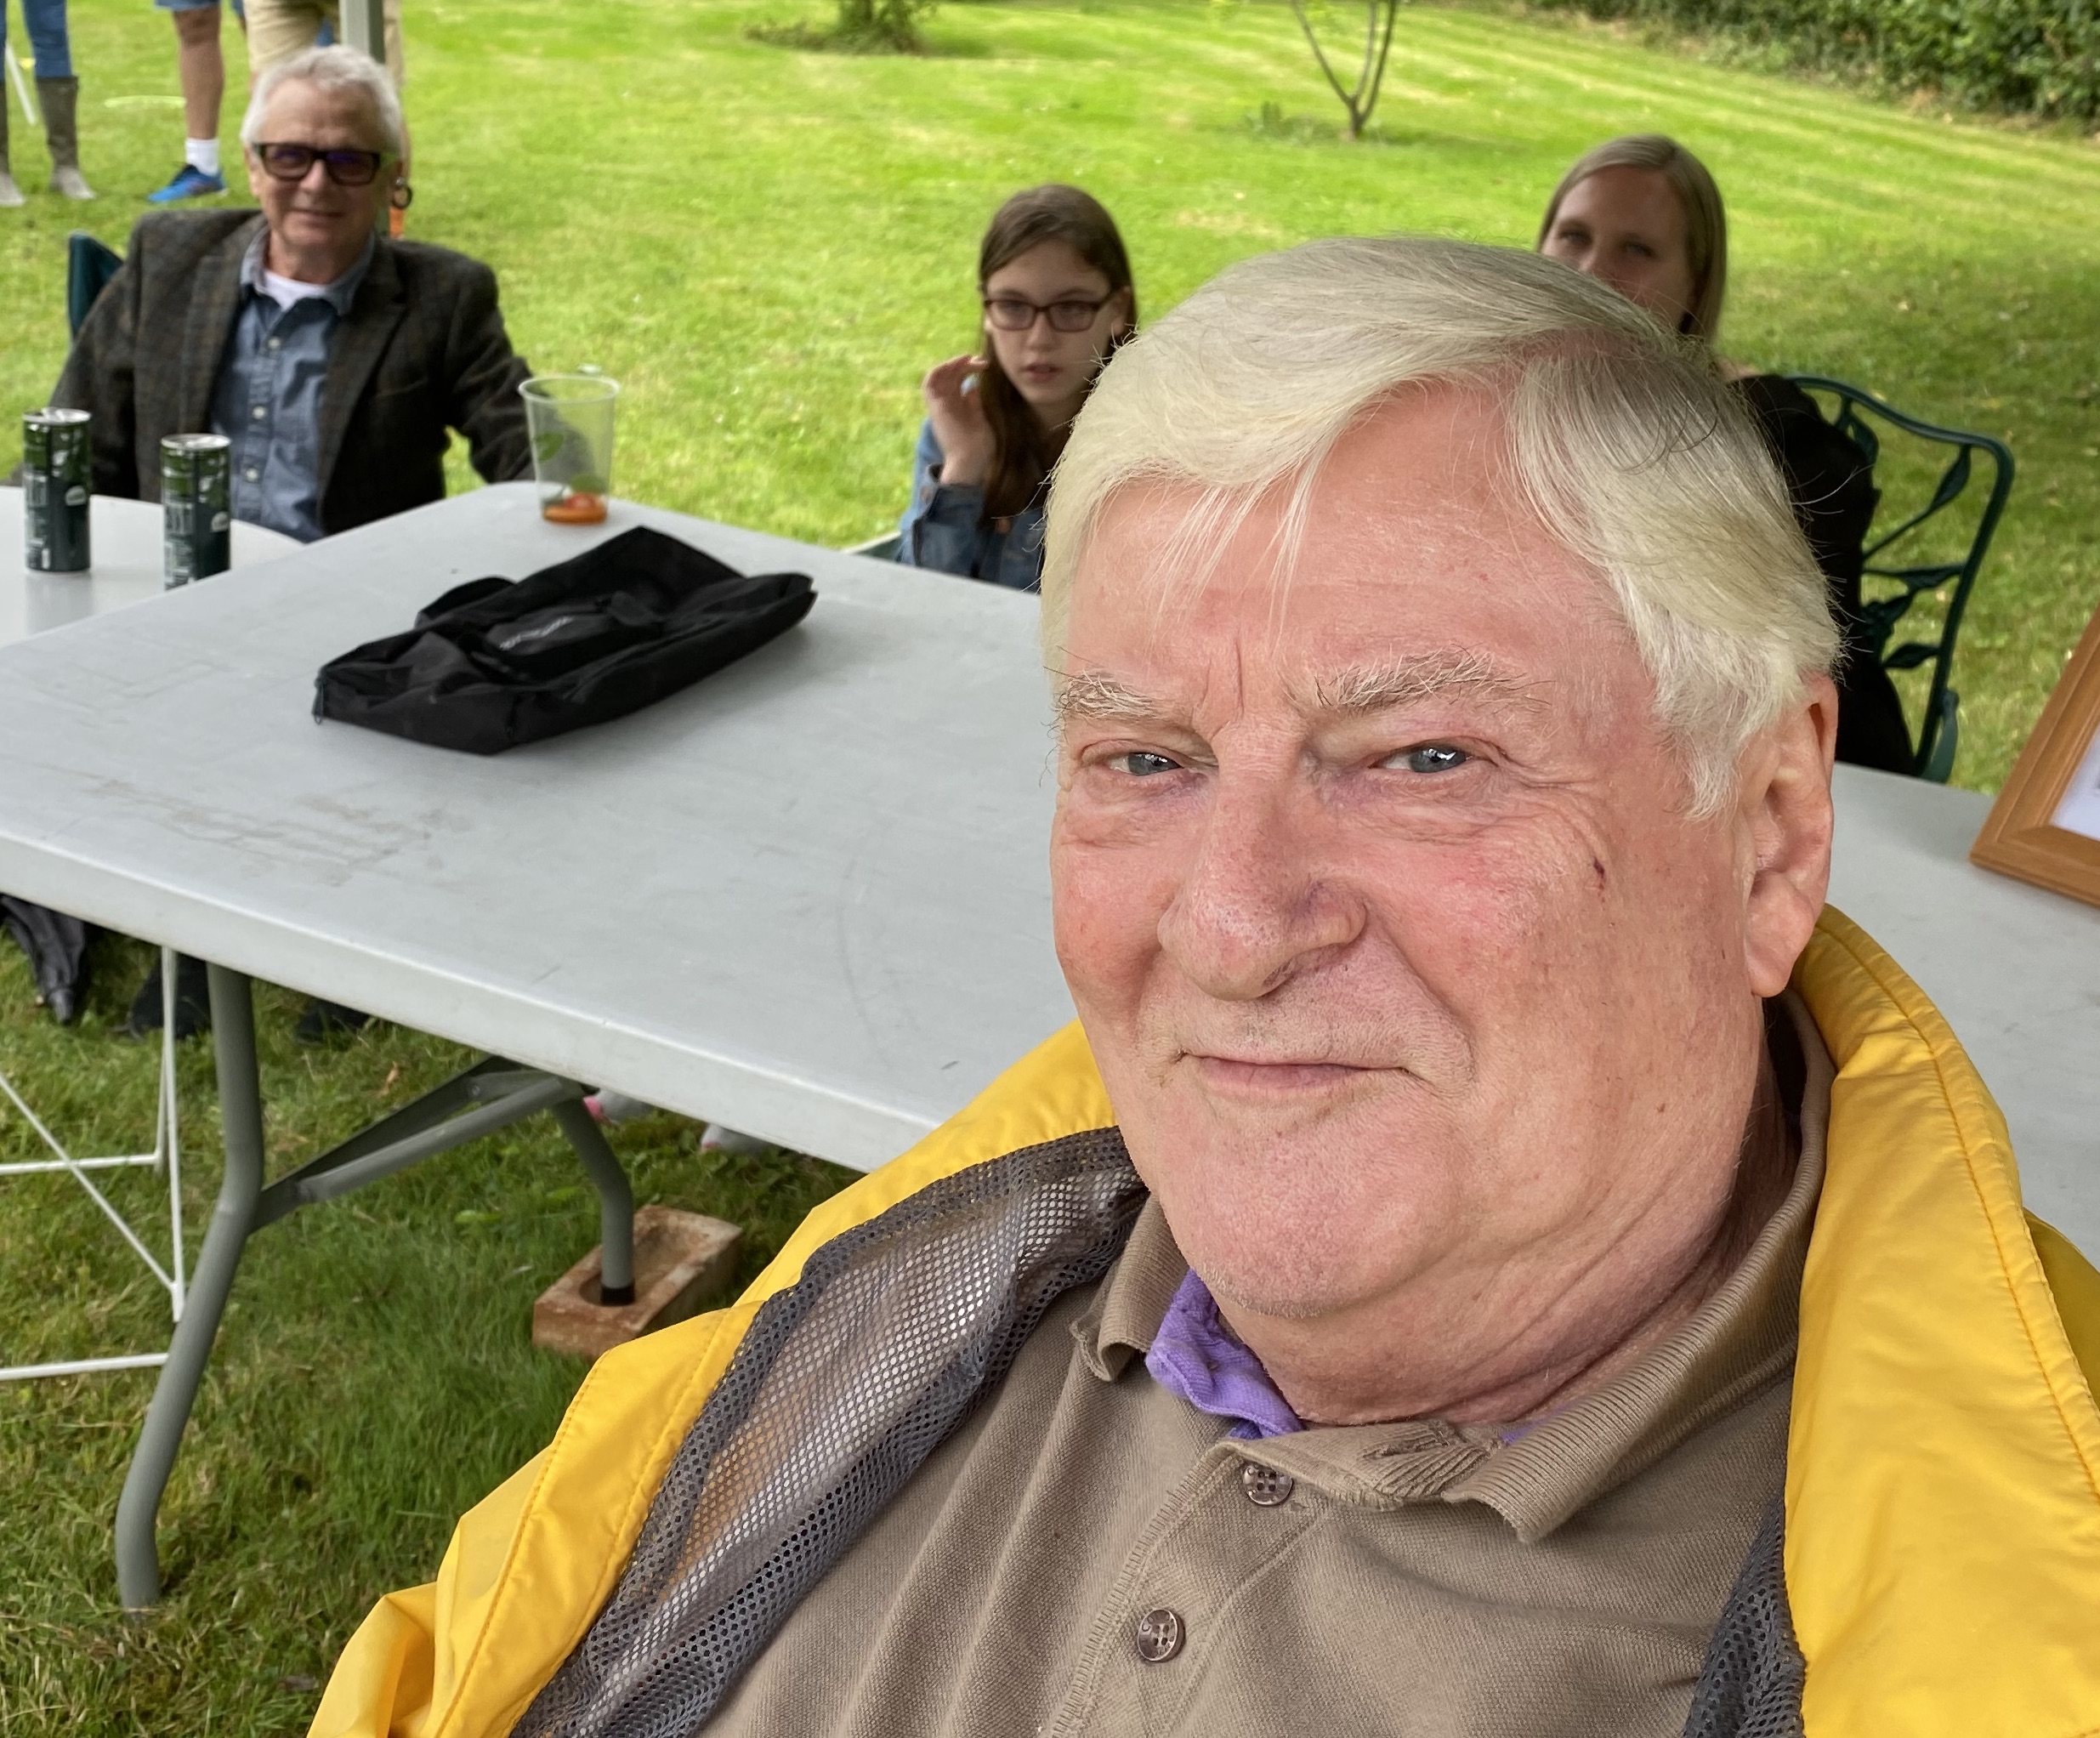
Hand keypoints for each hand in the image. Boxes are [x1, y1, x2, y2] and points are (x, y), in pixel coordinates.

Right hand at [923, 354, 994, 487]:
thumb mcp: (979, 418)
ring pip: (937, 375)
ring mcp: (939, 405)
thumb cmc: (978, 446)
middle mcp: (946, 403)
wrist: (970, 461)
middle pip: (949, 375)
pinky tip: (953, 364)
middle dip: (963, 363)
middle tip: (980, 360)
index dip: (968, 369)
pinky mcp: (936, 407)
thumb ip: (974, 403)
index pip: (957, 380)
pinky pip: (929, 383)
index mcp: (956, 405)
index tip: (984, 365)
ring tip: (967, 359)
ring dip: (950, 363)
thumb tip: (973, 386)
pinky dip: (937, 370)